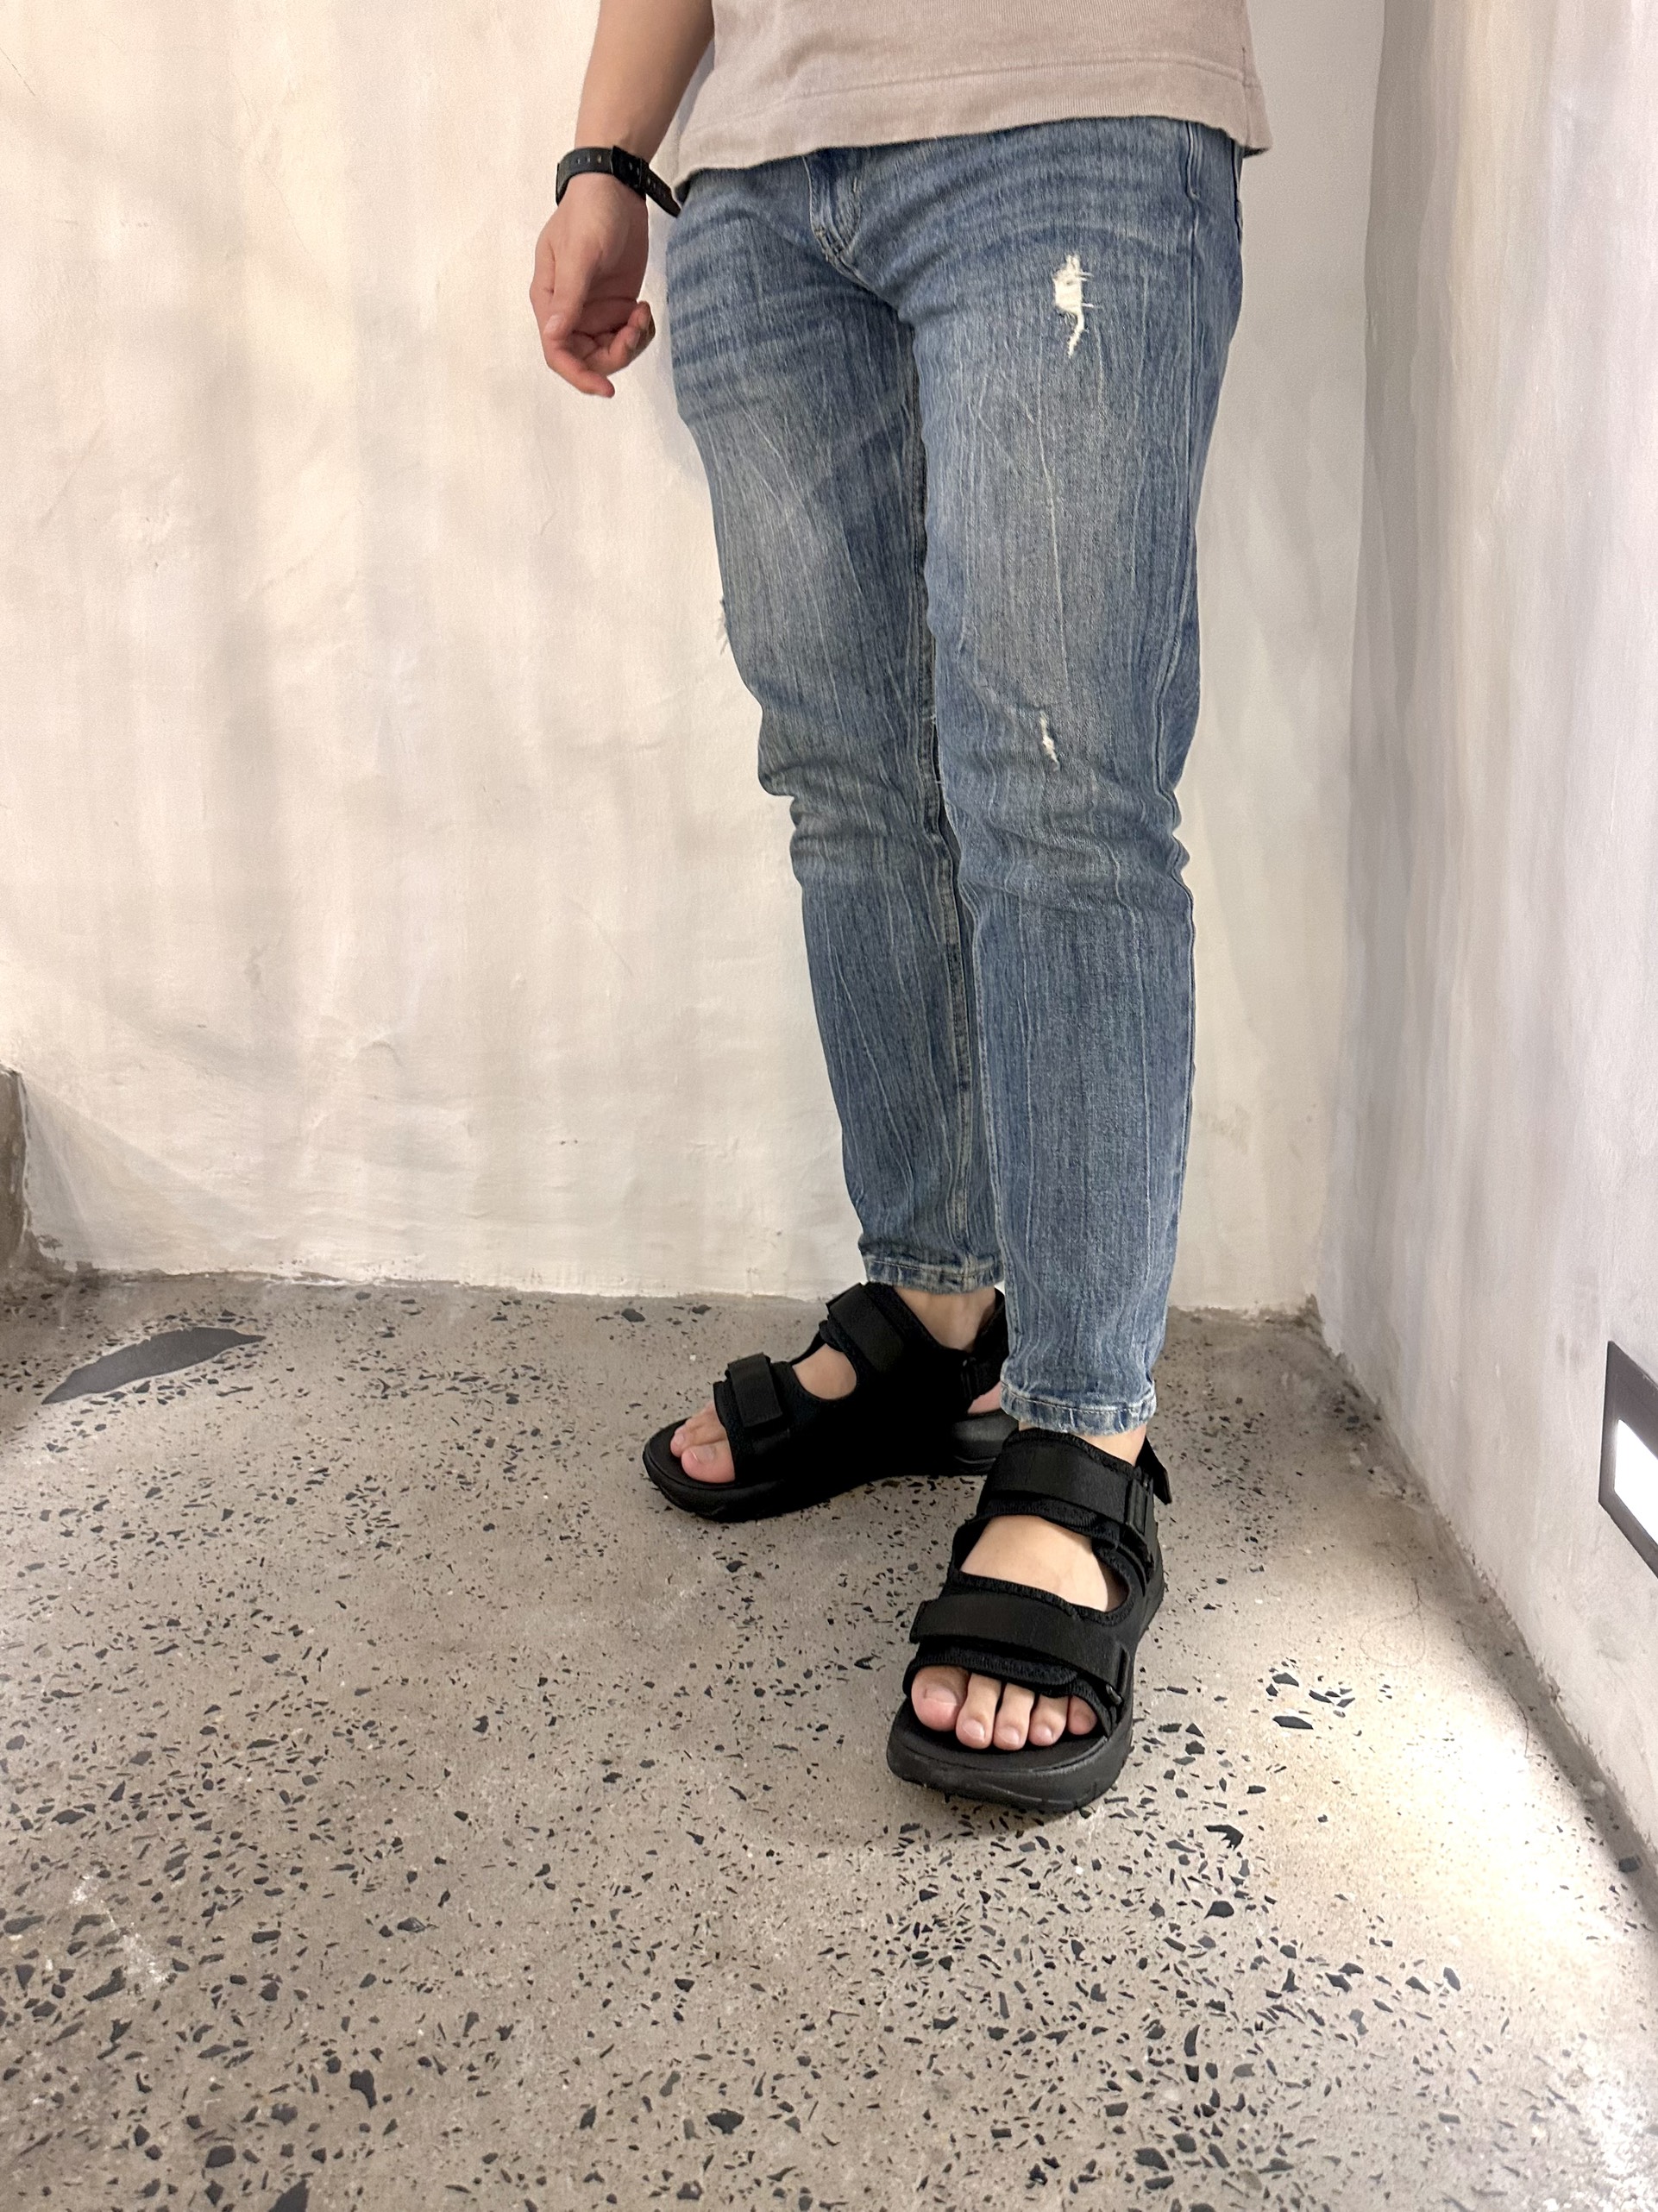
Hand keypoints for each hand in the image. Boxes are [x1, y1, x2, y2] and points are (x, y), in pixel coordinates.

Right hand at [530, 174, 655, 397]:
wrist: (616, 186)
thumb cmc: (590, 212)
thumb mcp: (580, 254)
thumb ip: (569, 297)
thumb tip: (552, 336)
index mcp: (550, 302)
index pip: (557, 353)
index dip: (580, 376)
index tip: (607, 389)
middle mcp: (569, 312)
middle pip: (587, 359)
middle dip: (614, 356)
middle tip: (635, 329)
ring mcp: (594, 310)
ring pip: (610, 351)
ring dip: (631, 343)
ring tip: (642, 314)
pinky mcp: (616, 305)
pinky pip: (627, 336)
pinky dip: (641, 332)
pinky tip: (645, 309)